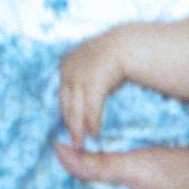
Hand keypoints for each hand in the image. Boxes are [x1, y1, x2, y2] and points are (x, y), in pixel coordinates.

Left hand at [57, 26, 132, 146]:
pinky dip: (93, 123)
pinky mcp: (92, 82)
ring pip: (75, 110)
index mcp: (65, 64)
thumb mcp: (91, 64)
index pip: (62, 95)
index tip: (69, 128)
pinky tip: (96, 134)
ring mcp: (79, 75)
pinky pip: (91, 109)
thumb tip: (79, 100)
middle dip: (70, 126)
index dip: (65, 114)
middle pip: (65, 104)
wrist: (126, 44)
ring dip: (78, 130)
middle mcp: (68, 69)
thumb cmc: (113, 56)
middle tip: (73, 144)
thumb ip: (82, 79)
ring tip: (81, 145)